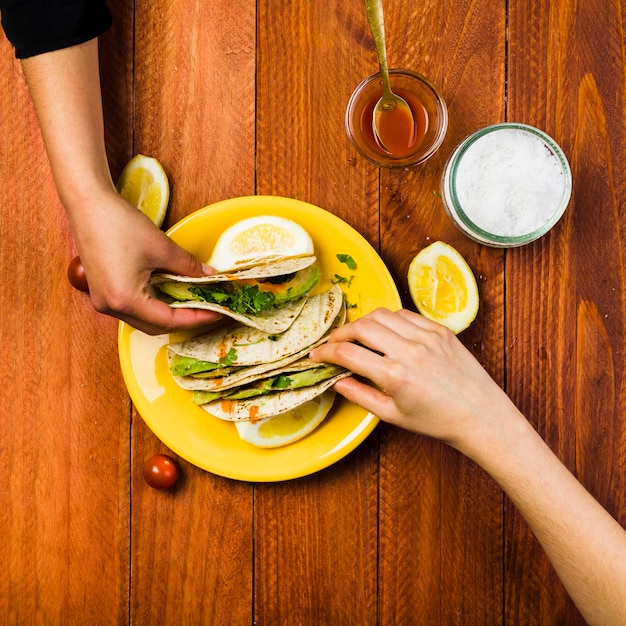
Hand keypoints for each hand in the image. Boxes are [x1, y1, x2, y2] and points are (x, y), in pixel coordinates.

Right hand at [71, 188, 220, 334]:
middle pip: (155, 326)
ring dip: (168, 313)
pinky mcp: (102, 291)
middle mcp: (111, 307)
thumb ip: (189, 266)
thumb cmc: (119, 224)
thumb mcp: (162, 247)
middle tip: (207, 309)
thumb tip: (210, 276)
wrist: (87, 204)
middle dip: (183, 320)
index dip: (196, 318)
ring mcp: (104, 301)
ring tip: (192, 301)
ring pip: (143, 319)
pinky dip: (153, 304)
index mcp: (125, 300)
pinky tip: (170, 292)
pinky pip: (133, 308)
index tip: (217, 312)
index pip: (169, 321)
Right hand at [310, 308, 515, 454]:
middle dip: (341, 333)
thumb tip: (337, 381)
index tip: (317, 355)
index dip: (326, 353)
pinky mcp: (439, 329)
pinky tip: (385, 332)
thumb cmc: (436, 421)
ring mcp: (426, 336)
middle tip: (334, 344)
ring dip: (363, 322)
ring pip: (382, 314)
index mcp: (394, 375)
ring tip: (358, 336)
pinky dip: (389, 319)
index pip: (348, 353)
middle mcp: (409, 350)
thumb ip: (360, 396)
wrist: (480, 415)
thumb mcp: (393, 415)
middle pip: (361, 326)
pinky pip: (405, 314)